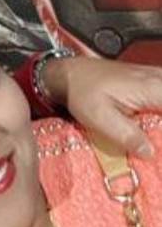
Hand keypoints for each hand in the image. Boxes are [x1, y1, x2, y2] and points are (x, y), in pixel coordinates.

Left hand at [43, 57, 161, 157]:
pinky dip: (161, 114)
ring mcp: (159, 78)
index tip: (158, 146)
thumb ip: (126, 135)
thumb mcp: (99, 118)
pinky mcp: (154, 81)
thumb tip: (149, 153)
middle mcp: (161, 80)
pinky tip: (155, 128)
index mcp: (153, 89)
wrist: (73, 74)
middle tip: (155, 146)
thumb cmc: (83, 92)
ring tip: (155, 138)